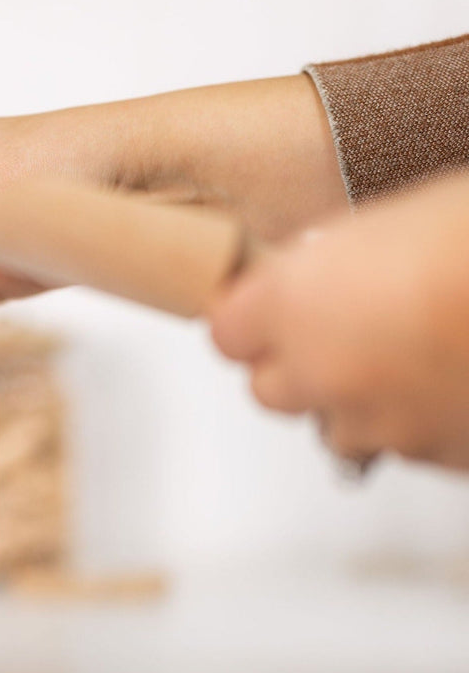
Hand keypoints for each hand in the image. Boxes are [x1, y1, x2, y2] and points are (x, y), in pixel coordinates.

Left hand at [208, 173, 468, 470]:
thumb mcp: (398, 215)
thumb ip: (333, 258)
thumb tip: (311, 272)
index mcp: (296, 302)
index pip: (226, 332)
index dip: (250, 319)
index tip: (269, 307)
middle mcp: (322, 373)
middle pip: (269, 388)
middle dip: (296, 362)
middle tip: (343, 328)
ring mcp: (380, 424)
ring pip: (334, 426)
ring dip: (355, 399)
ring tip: (412, 356)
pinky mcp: (435, 457)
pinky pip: (402, 445)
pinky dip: (415, 421)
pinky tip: (454, 379)